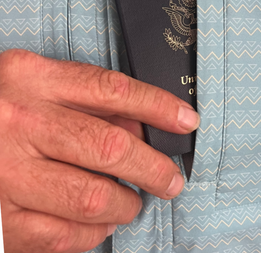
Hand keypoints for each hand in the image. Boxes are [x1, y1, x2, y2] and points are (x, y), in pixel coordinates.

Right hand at [0, 49, 199, 252]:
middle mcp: (19, 123)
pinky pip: (63, 235)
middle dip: (154, 168)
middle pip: (110, 146)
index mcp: (32, 79)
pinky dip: (94, 233)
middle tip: (171, 180)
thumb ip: (86, 98)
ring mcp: (6, 173)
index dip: (159, 106)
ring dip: (126, 204)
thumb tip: (140, 125)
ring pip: (93, 198)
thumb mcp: (35, 82)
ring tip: (133, 202)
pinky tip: (101, 222)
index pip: (113, 89)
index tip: (187, 121)